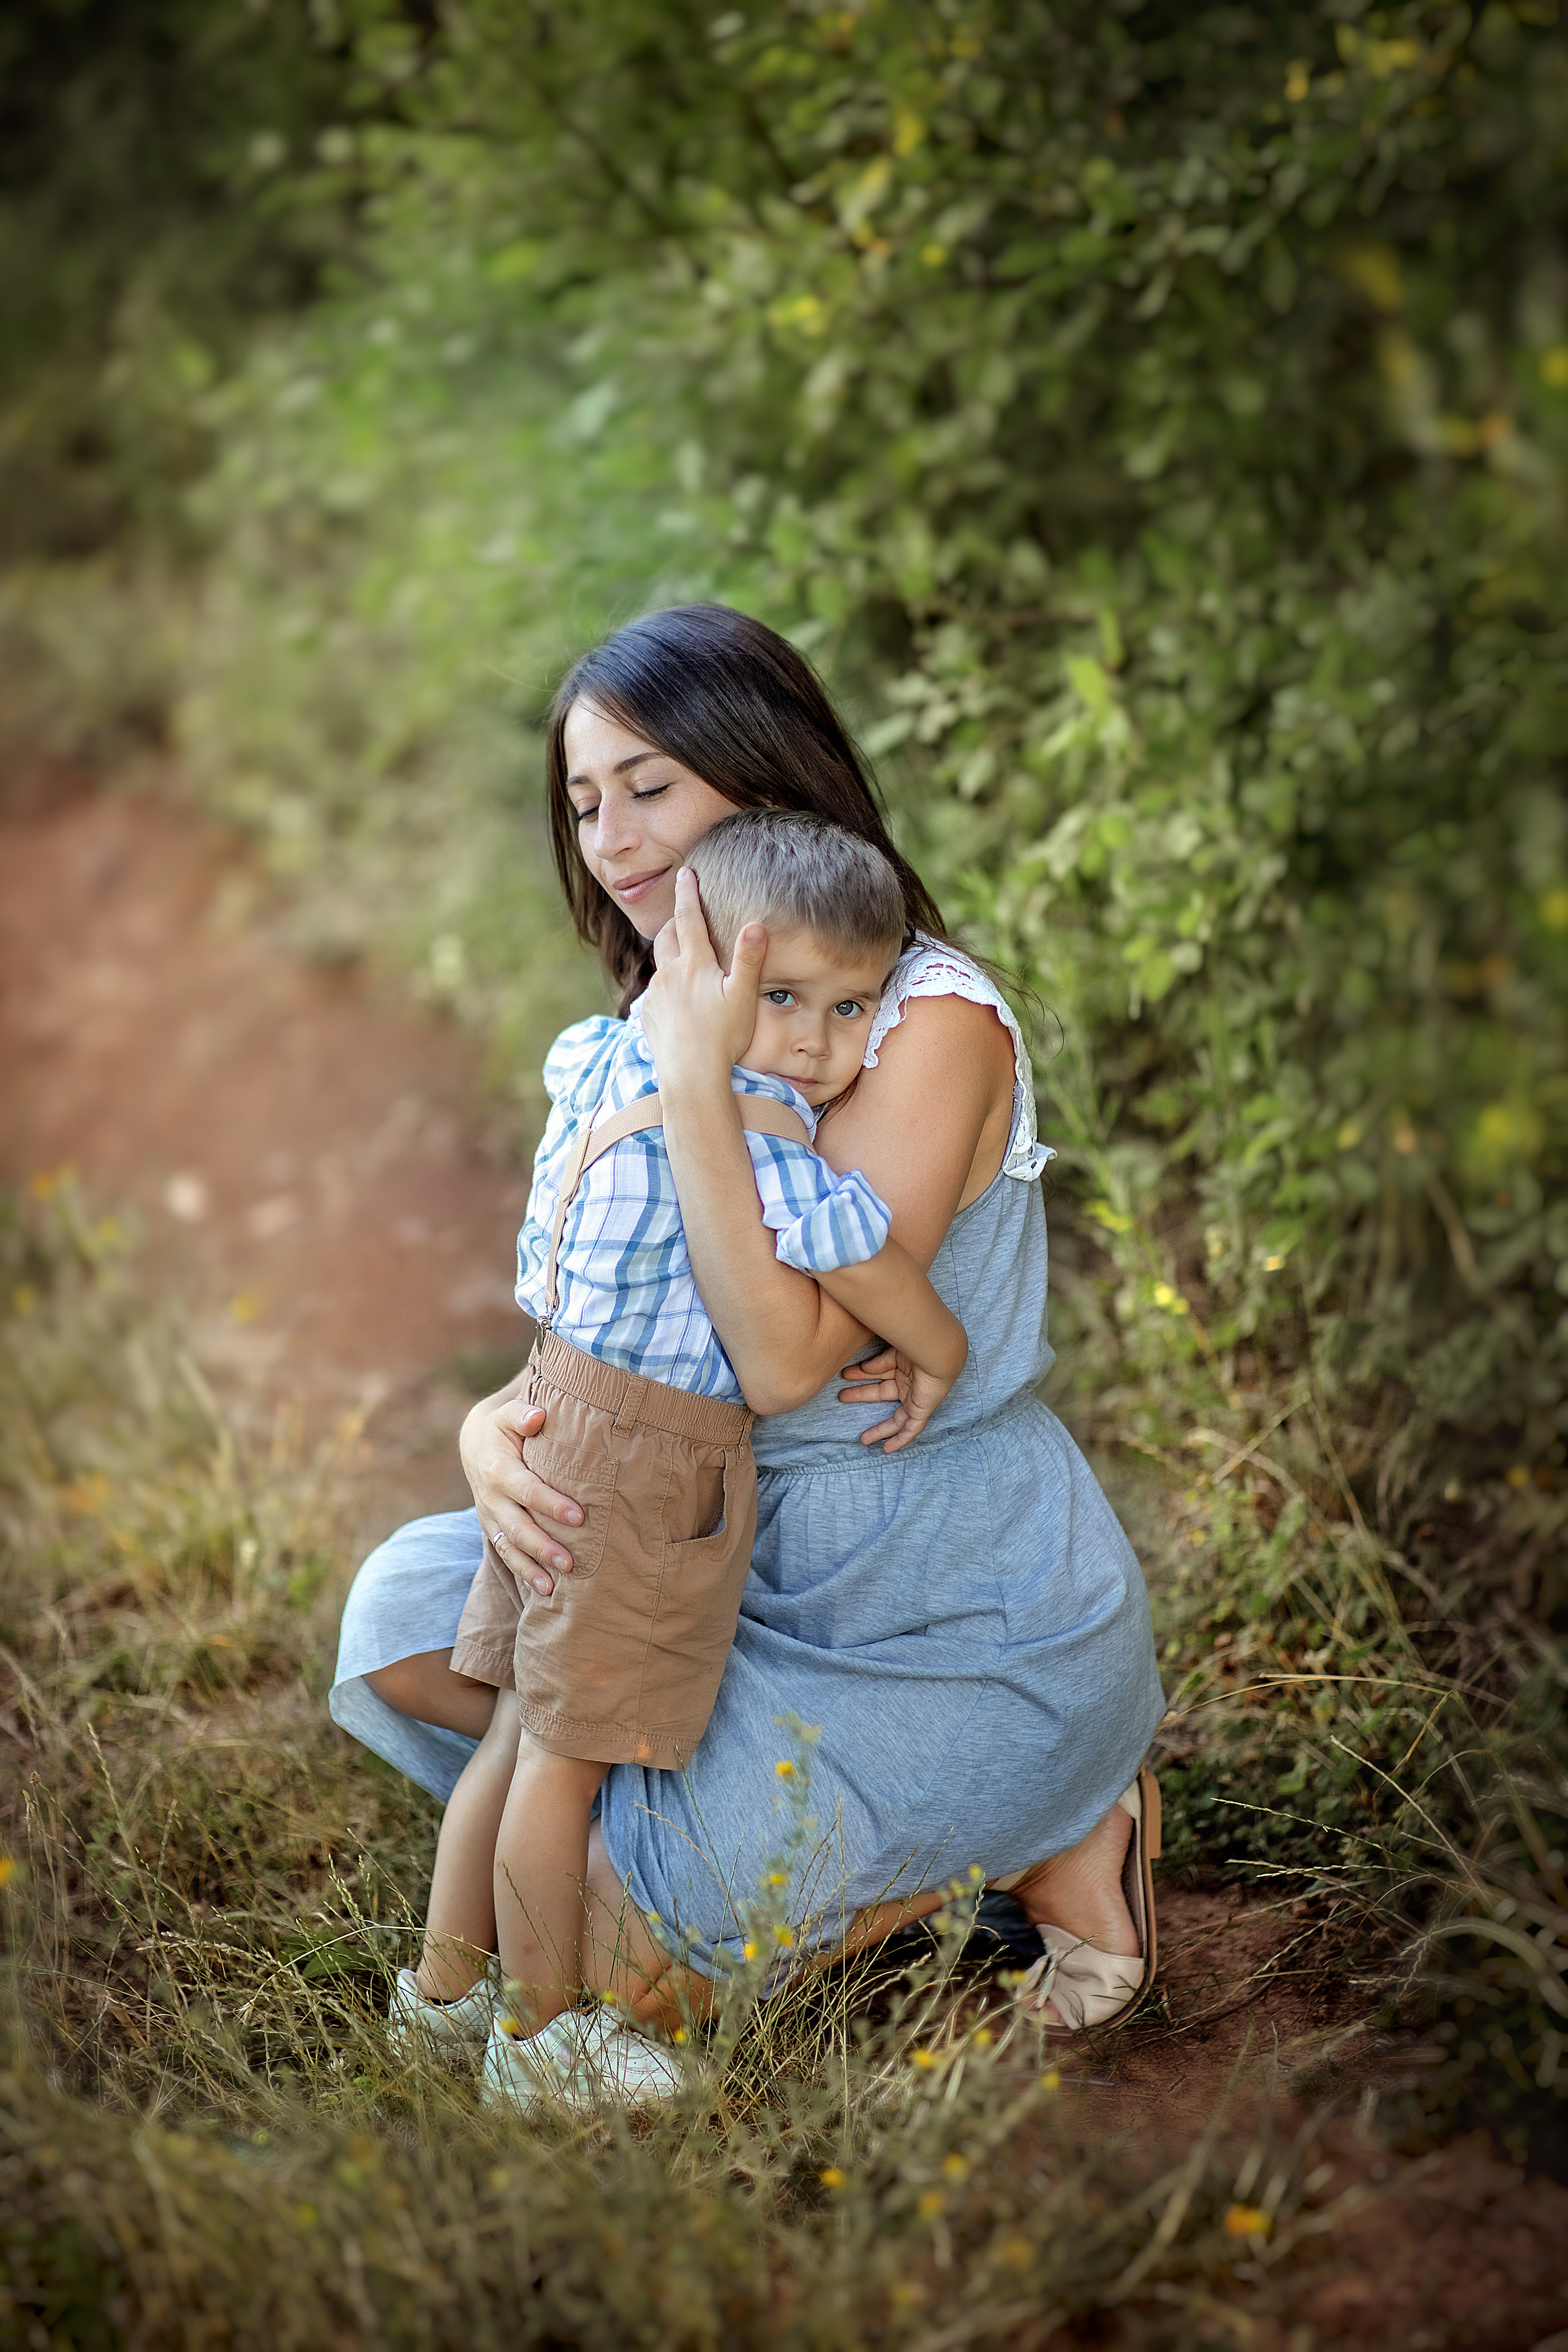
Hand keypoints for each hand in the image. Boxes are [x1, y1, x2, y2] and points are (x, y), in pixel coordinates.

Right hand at [458, 1393, 582, 1596]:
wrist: (474, 1443)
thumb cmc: (503, 1427)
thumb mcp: (508, 1414)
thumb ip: (522, 1413)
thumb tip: (537, 1417)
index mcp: (498, 1470)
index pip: (528, 1491)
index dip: (552, 1505)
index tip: (579, 1516)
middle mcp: (491, 1498)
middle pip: (518, 1527)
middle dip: (543, 1547)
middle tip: (571, 1563)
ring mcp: (490, 1517)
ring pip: (510, 1547)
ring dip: (531, 1568)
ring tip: (554, 1588)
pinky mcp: (492, 1528)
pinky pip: (505, 1554)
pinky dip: (522, 1572)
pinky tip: (543, 1589)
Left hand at [640, 866, 765, 1093]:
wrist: (690, 1077)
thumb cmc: (723, 1038)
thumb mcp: (743, 997)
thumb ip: (750, 959)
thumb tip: (757, 924)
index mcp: (694, 964)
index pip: (688, 917)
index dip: (688, 892)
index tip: (686, 872)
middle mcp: (669, 974)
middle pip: (667, 935)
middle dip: (675, 920)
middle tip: (685, 913)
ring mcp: (656, 996)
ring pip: (661, 963)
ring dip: (670, 953)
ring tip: (684, 956)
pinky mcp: (649, 1015)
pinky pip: (656, 990)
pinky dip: (666, 983)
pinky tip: (678, 997)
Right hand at [838, 1346, 957, 1453]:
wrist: (938, 1352)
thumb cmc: (919, 1348)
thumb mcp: (894, 1354)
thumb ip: (879, 1364)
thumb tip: (863, 1370)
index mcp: (903, 1369)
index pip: (879, 1374)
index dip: (862, 1375)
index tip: (846, 1375)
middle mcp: (909, 1385)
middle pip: (881, 1394)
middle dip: (861, 1395)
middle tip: (842, 1396)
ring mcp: (916, 1399)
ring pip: (896, 1420)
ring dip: (880, 1430)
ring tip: (863, 1439)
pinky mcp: (922, 1410)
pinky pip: (912, 1429)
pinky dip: (901, 1439)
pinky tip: (887, 1449)